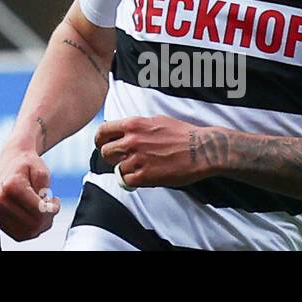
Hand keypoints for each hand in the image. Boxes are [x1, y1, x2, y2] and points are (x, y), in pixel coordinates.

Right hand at [0, 143, 60, 240]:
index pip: (39, 211)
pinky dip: (32, 228)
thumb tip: (45, 211)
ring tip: (43, 210)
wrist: (11, 160)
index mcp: (11, 186)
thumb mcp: (42, 171)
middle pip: (34, 224)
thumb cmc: (27, 164)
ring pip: (28, 232)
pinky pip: (21, 235)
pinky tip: (35, 216)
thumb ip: (45, 191)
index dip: (53, 209)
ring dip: (41, 224)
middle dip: (48, 217)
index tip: (55, 200)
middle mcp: (0, 200)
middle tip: (51, 205)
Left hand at [95, 116, 217, 188]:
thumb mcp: (155, 120)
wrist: (201, 149)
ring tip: (139, 167)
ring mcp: (138, 159)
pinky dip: (132, 180)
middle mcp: (132, 140)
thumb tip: (122, 131)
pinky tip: (143, 176)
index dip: (99, 140)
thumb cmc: (181, 134)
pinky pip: (127, 181)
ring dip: (125, 169)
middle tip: (119, 160)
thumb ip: (135, 126)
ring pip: (117, 168)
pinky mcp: (146, 176)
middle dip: (111, 157)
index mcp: (133, 124)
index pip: (102, 131)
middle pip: (105, 152)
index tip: (102, 145)